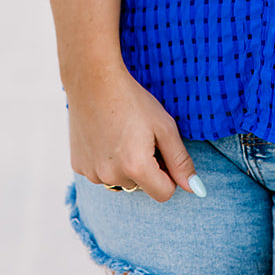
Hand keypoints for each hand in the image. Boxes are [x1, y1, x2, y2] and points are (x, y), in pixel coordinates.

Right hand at [66, 64, 201, 202]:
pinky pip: (102, 173)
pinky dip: (107, 161)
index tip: (162, 151)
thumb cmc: (133, 100)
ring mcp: (91, 173)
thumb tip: (196, 190)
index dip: (169, 174)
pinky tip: (105, 136)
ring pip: (121, 180)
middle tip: (140, 136)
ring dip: (126, 166)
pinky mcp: (78, 166)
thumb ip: (181, 161)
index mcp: (136, 167)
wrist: (93, 80)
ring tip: (122, 134)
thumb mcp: (164, 127)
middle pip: (142, 186)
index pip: (164, 193)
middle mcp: (111, 176)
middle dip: (146, 168)